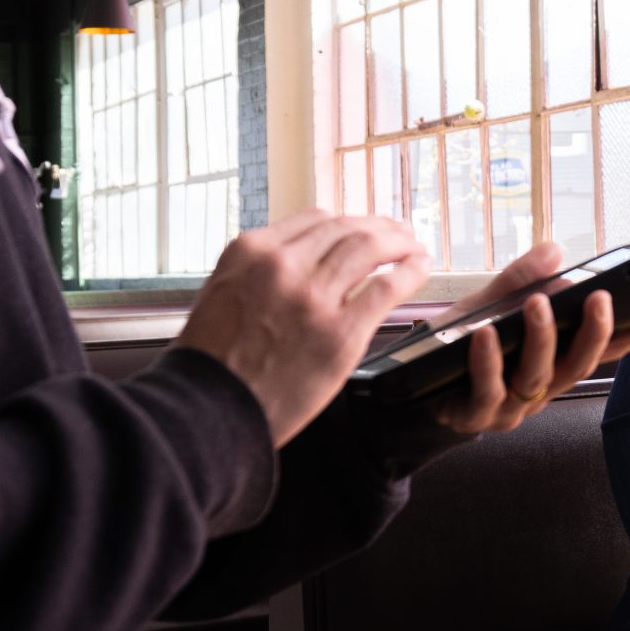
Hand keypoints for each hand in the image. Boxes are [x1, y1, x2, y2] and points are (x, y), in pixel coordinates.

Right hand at [175, 210, 430, 447]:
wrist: (209, 411)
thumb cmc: (212, 363)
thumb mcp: (220, 293)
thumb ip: (258, 270)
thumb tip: (299, 257)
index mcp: (251, 252)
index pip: (314, 219)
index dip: (346, 223)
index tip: (361, 229)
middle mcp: (283, 266)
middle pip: (347, 228)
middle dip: (380, 227)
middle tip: (398, 231)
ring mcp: (314, 298)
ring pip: (371, 248)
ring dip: (400, 241)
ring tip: (413, 245)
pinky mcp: (341, 333)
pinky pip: (388, 287)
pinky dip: (411, 270)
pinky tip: (421, 267)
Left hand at [424, 242, 629, 435]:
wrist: (410, 391)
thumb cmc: (459, 347)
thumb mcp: (492, 305)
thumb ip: (522, 279)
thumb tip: (556, 250)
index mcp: (557, 361)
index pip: (610, 345)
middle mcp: (543, 387)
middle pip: (581, 364)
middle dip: (594, 331)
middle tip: (600, 298)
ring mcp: (513, 406)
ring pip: (539, 377)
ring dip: (541, 338)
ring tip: (537, 303)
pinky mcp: (477, 415)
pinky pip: (488, 389)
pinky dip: (487, 362)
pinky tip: (485, 335)